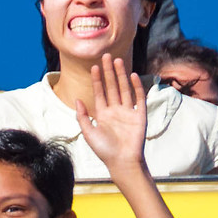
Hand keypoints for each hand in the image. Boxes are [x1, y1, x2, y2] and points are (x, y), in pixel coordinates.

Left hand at [75, 53, 150, 174]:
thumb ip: (82, 117)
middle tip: (106, 56)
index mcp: (102, 114)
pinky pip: (139, 98)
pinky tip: (133, 76)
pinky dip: (136, 87)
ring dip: (121, 75)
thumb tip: (77, 99)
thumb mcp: (89, 133)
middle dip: (108, 72)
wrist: (122, 162)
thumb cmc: (104, 150)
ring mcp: (128, 112)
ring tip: (117, 61)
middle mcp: (115, 110)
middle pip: (112, 87)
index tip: (94, 67)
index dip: (96, 80)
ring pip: (124, 89)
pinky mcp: (139, 115)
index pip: (99, 92)